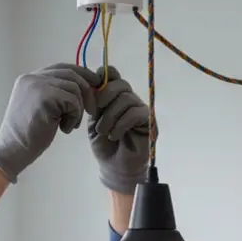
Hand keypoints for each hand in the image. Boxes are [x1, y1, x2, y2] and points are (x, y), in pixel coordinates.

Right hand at [0, 63, 99, 182]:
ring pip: (74, 88)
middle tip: (92, 110)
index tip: (95, 84)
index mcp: (30, 78)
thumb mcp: (41, 107)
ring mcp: (36, 86)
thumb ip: (55, 93)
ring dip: (79, 109)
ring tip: (70, 125)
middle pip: (71, 74)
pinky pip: (73, 101)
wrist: (13, 150)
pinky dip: (74, 116)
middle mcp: (32, 78)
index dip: (81, 73)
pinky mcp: (44, 97)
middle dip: (87, 91)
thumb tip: (85, 86)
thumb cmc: (29, 135)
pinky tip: (65, 129)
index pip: (62, 67)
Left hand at [86, 66, 150, 194]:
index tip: (92, 91)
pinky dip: (120, 124)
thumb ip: (94, 101)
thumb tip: (92, 83)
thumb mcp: (93, 120)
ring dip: (110, 116)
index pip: (112, 73)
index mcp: (114, 95)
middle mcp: (129, 98)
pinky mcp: (149, 121)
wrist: (114, 166)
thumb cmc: (103, 144)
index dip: (102, 77)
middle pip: (120, 84)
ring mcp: (140, 109)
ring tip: (104, 131)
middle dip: (104, 97)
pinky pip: (135, 113)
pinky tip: (114, 136)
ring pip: (126, 98)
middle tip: (95, 115)